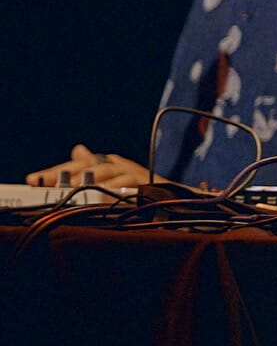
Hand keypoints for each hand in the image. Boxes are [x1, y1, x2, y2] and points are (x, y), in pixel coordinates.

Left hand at [27, 144, 150, 189]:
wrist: (175, 195)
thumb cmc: (141, 187)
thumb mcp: (115, 176)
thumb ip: (95, 167)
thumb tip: (77, 149)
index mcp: (108, 162)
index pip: (77, 163)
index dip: (55, 171)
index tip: (33, 180)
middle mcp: (118, 163)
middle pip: (87, 164)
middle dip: (66, 174)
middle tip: (47, 182)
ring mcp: (132, 171)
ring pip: (105, 171)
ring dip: (86, 180)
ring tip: (69, 188)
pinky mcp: (145, 182)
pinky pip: (126, 183)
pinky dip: (112, 187)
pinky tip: (99, 193)